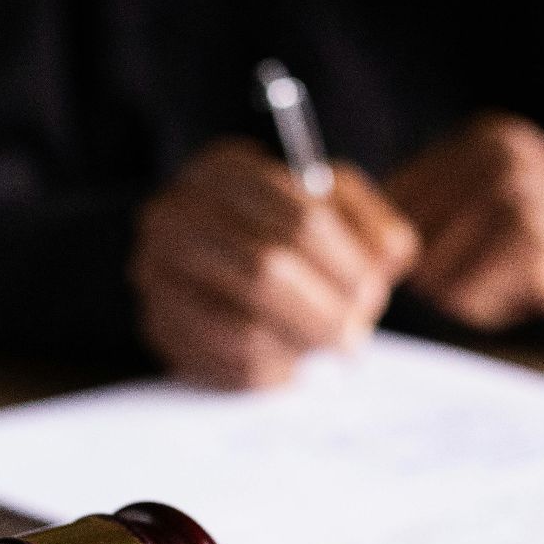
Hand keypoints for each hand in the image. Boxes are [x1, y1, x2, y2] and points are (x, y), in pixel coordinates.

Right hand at [131, 138, 418, 388]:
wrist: (220, 258)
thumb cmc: (289, 230)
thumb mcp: (336, 207)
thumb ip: (371, 223)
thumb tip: (387, 257)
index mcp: (224, 170)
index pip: (301, 219)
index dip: (347, 265)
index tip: (373, 292)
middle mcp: (175, 215)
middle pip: (266, 271)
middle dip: (325, 312)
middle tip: (356, 336)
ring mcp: (156, 272)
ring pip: (243, 328)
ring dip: (300, 347)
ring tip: (327, 350)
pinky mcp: (157, 324)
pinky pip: (223, 365)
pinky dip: (272, 372)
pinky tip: (292, 364)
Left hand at [385, 113, 543, 343]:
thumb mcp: (501, 197)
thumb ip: (437, 202)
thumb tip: (357, 231)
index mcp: (484, 136)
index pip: (395, 199)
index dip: (414, 244)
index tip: (465, 253)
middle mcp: (498, 154)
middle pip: (409, 238)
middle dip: (441, 271)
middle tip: (500, 268)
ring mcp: (516, 195)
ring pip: (433, 271)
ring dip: (467, 292)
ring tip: (518, 278)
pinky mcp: (530, 243)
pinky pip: (466, 296)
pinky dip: (490, 309)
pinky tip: (531, 293)